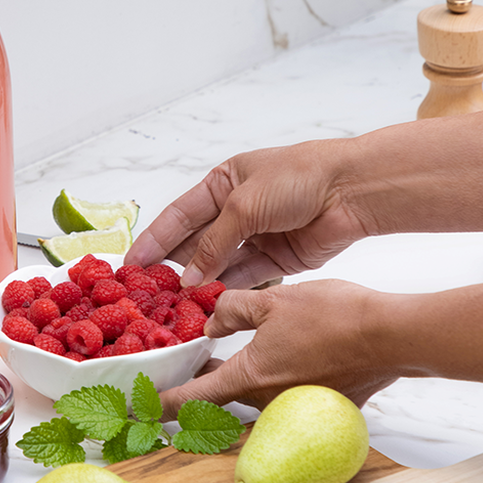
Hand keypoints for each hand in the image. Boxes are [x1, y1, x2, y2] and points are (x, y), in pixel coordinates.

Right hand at [125, 140, 370, 289]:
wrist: (350, 190)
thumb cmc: (298, 178)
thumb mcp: (244, 205)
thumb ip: (214, 243)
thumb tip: (189, 277)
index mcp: (224, 182)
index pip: (179, 214)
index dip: (154, 238)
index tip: (131, 262)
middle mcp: (237, 209)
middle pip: (196, 242)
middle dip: (173, 266)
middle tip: (148, 291)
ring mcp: (257, 234)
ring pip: (219, 263)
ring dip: (199, 281)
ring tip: (174, 304)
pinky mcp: (278, 258)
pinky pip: (244, 277)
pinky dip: (226, 288)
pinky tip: (206, 302)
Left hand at [157, 279, 398, 418]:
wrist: (393, 337)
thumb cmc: (335, 317)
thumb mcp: (272, 300)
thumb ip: (233, 310)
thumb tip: (213, 320)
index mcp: (249, 377)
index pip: (192, 400)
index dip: (162, 404)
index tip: (140, 407)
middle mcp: (267, 401)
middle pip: (221, 398)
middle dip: (200, 385)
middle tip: (183, 368)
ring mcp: (295, 406)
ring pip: (252, 393)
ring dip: (236, 377)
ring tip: (225, 355)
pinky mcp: (320, 403)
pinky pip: (283, 392)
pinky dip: (272, 376)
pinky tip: (279, 352)